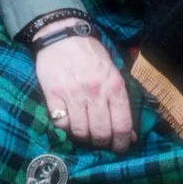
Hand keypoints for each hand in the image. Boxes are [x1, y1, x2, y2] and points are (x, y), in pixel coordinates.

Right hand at [34, 32, 133, 152]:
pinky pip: (60, 123)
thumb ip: (120, 101)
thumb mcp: (113, 72)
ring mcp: (73, 94)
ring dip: (83, 138)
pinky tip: (68, 121)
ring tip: (84, 133)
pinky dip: (65, 128)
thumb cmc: (91, 54)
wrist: (63, 34)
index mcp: (114, 86)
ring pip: (80, 131)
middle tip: (100, 142)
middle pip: (100, 133)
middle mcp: (95, 92)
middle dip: (101, 143)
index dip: (121, 143)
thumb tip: (128, 134)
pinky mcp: (53, 94)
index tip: (119, 149)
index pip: (122, 125)